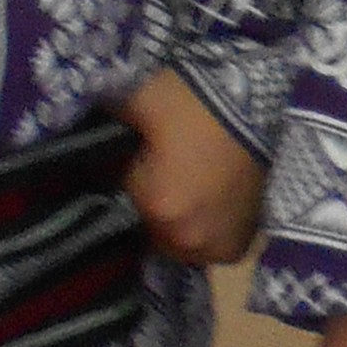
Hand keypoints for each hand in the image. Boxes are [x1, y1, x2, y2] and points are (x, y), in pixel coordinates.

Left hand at [116, 68, 266, 268]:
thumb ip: (105, 119)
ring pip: (176, 241)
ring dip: (177, 221)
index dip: (122, 173)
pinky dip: (204, 228)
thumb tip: (79, 129)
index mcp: (156, 208)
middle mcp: (185, 239)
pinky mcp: (242, 246)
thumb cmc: (201, 101)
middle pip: (146, 225)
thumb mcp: (143, 98)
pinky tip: (210, 199)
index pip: (116, 198)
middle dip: (148, 201)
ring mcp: (217, 248)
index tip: (135, 152)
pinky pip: (207, 246)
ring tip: (189, 184)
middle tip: (163, 166)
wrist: (267, 105)